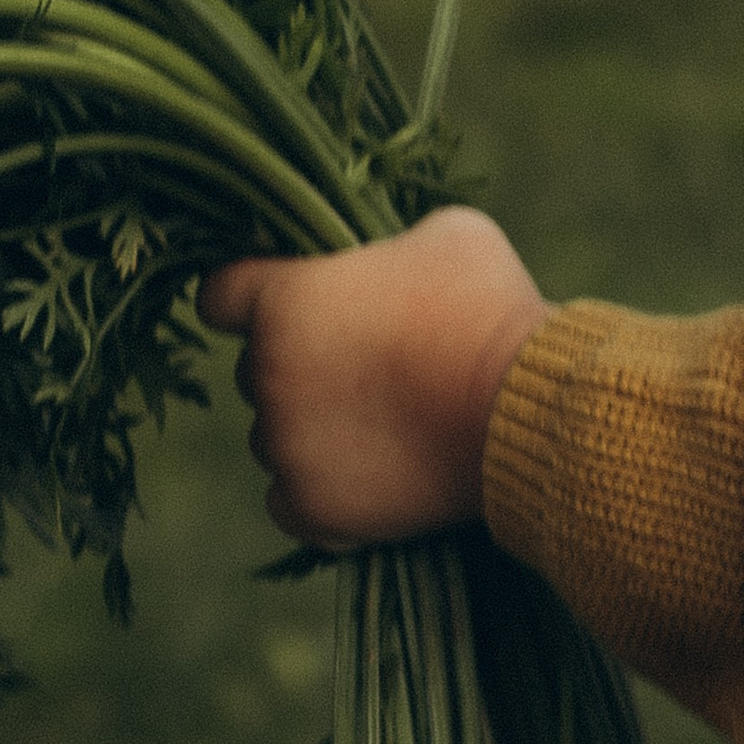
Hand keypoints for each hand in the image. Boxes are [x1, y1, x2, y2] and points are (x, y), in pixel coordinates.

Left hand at [199, 209, 549, 547]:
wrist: (522, 410)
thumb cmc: (487, 309)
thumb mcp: (444, 235)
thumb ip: (387, 248)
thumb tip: (388, 265)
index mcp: (283, 302)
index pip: (221, 296)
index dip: (249, 298)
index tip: (282, 307)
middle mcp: (268, 377)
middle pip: (257, 371)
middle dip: (300, 367)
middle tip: (368, 371)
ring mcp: (286, 448)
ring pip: (275, 438)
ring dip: (310, 431)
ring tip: (381, 428)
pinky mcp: (314, 508)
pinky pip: (289, 503)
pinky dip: (320, 492)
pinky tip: (362, 478)